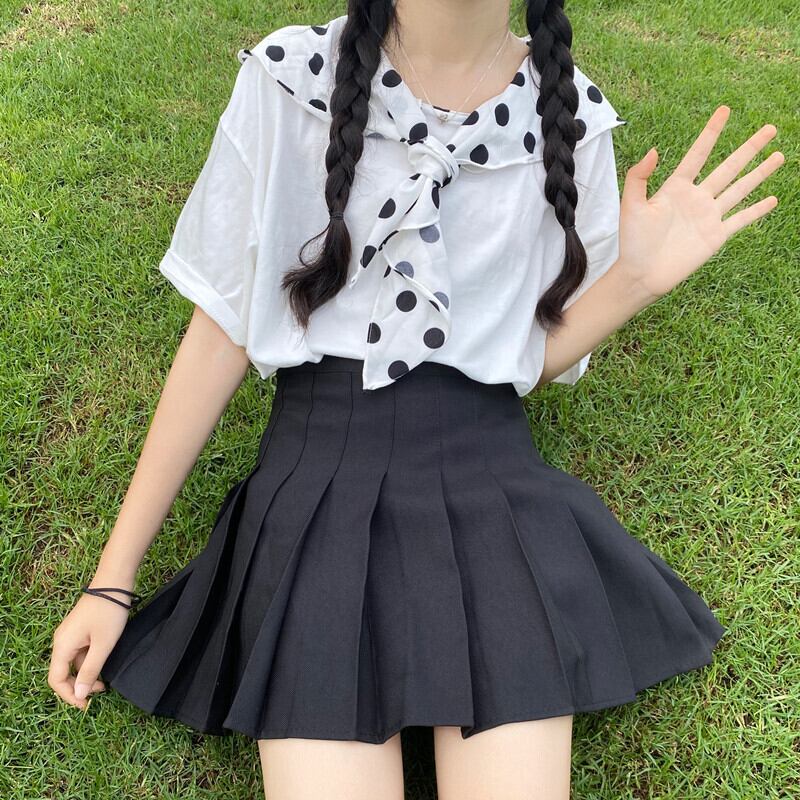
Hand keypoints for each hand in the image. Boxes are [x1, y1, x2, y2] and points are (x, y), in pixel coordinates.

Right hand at [48, 586, 132, 709]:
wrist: (114, 582)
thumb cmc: (109, 613)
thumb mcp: (103, 645)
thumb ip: (91, 670)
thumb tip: (79, 693)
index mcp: (62, 646)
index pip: (56, 679)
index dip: (68, 695)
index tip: (86, 704)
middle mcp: (62, 641)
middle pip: (63, 672)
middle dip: (78, 685)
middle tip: (100, 692)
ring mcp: (71, 634)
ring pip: (73, 662)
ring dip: (86, 673)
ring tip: (106, 680)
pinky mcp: (80, 629)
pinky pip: (80, 651)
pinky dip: (90, 661)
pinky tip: (105, 663)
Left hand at [617, 106, 783, 299]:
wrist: (642, 274)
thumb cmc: (633, 242)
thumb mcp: (630, 206)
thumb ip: (638, 178)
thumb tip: (653, 150)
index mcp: (676, 187)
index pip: (698, 154)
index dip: (711, 132)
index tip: (725, 110)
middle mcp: (696, 198)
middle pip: (729, 166)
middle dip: (750, 147)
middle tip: (770, 128)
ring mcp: (709, 216)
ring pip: (741, 188)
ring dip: (761, 172)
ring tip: (780, 155)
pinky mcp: (716, 236)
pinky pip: (741, 219)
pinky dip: (757, 210)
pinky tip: (773, 199)